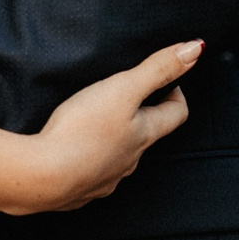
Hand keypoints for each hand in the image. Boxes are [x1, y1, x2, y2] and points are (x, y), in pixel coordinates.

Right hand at [22, 39, 199, 213]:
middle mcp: (130, 160)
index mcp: (144, 134)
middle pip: (147, 135)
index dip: (176, 92)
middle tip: (127, 95)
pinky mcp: (80, 190)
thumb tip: (195, 49)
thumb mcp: (123, 89)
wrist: (43, 177)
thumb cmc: (83, 130)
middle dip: (141, 114)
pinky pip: (91, 173)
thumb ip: (157, 68)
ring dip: (114, 138)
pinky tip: (72, 150)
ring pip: (119, 156)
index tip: (167, 80)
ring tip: (95, 120)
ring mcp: (106, 178)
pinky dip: (88, 159)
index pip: (176, 113)